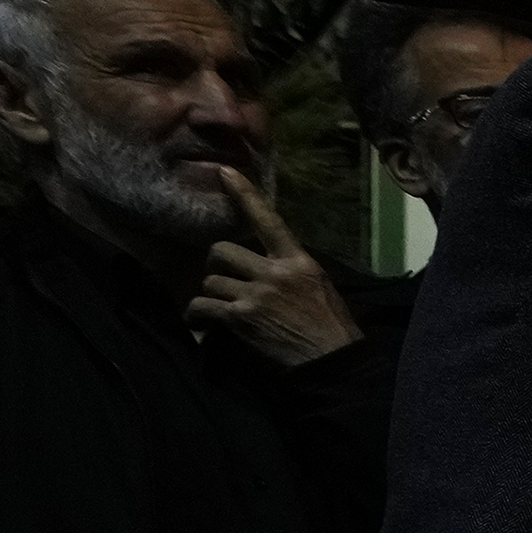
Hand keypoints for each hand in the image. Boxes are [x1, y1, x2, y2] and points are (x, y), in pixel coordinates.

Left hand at [185, 167, 360, 366]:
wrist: (333, 361)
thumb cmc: (331, 326)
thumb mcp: (319, 286)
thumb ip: (291, 269)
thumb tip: (267, 262)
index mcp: (298, 261)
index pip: (269, 220)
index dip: (245, 195)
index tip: (226, 172)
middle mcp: (274, 273)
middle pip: (222, 251)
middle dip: (217, 265)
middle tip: (225, 279)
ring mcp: (256, 295)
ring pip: (211, 281)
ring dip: (213, 295)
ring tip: (224, 309)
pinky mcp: (241, 318)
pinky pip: (203, 306)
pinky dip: (198, 316)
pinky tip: (204, 323)